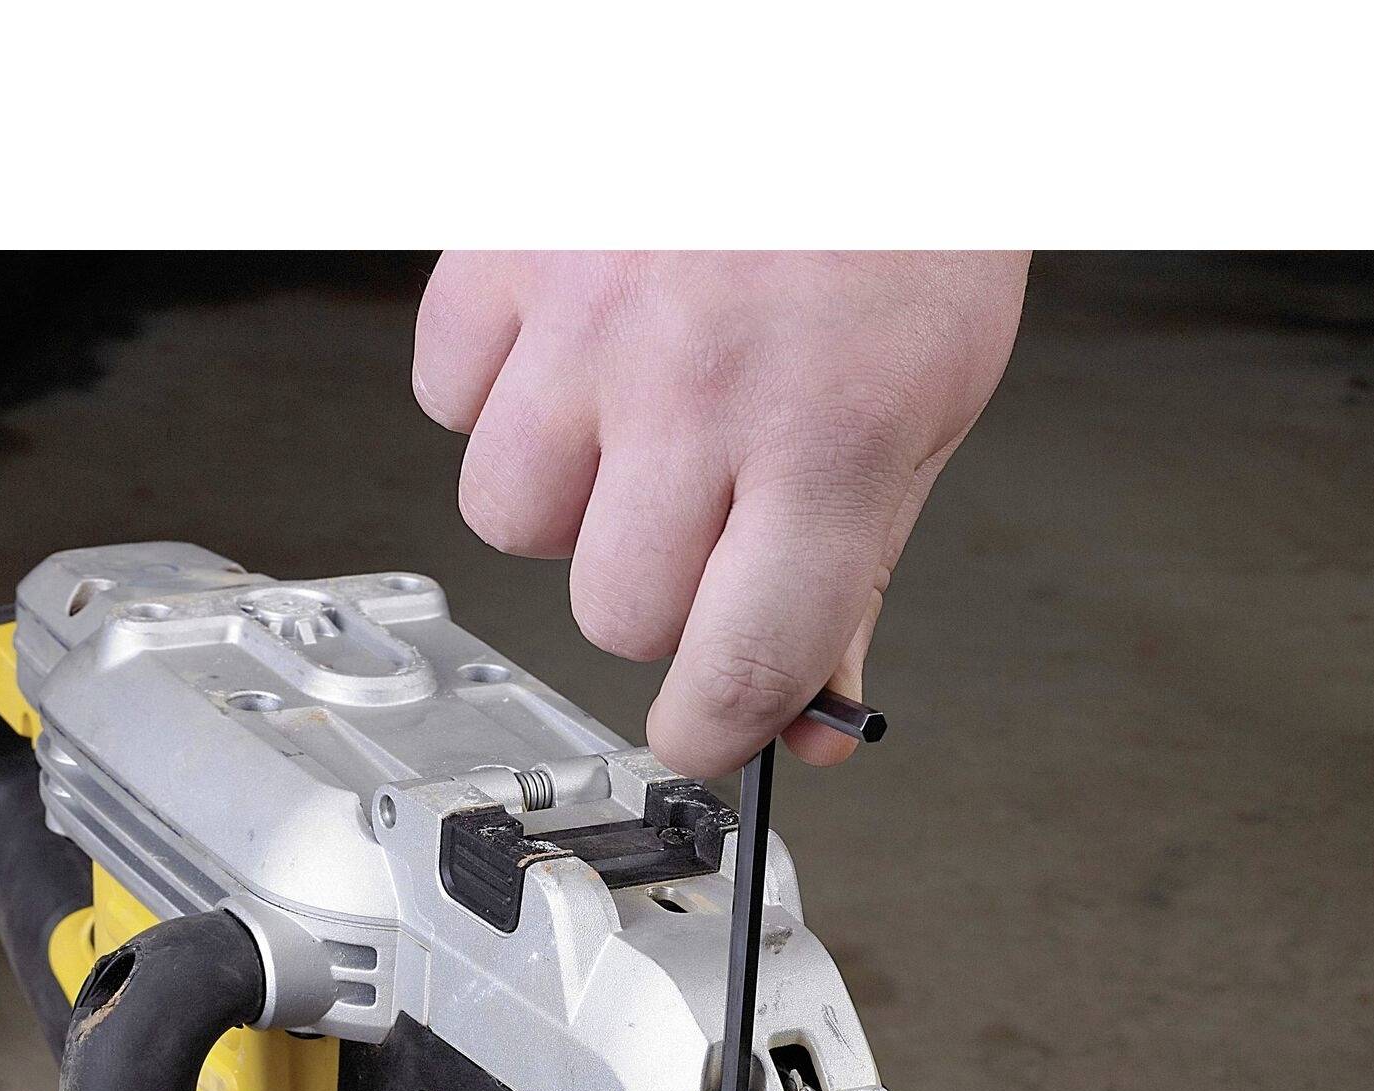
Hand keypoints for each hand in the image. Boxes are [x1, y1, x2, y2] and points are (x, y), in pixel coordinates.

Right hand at [413, 251, 1027, 776]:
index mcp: (828, 443)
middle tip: (697, 519)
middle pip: (612, 612)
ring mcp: (587, 322)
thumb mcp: (924, 411)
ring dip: (567, 498)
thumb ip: (856, 575)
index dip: (713, 733)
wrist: (846, 40)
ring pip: (510, 518)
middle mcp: (697, 390)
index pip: (741, 668)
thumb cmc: (900, 205)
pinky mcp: (505, 253)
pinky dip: (499, 392)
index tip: (702, 737)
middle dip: (657, 592)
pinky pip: (448, 395)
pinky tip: (570, 347)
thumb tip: (814, 718)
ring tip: (629, 416)